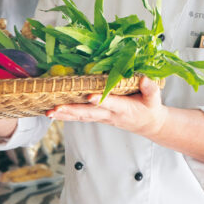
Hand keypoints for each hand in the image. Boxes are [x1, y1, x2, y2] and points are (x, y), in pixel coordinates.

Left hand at [46, 76, 167, 138]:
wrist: (149, 124)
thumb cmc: (150, 108)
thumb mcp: (154, 98)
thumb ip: (150, 88)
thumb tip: (145, 79)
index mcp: (123, 108)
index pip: (110, 103)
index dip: (100, 100)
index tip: (90, 97)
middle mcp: (109, 114)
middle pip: (88, 113)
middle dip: (71, 110)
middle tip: (56, 108)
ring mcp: (102, 117)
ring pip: (81, 117)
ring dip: (64, 115)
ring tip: (48, 112)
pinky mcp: (98, 117)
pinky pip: (80, 117)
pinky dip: (66, 116)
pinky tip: (53, 114)